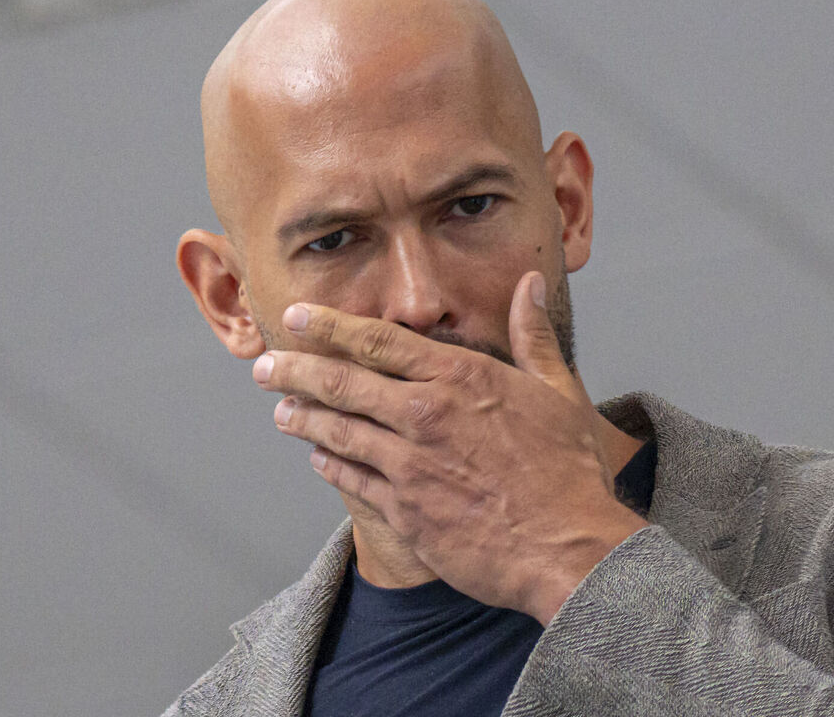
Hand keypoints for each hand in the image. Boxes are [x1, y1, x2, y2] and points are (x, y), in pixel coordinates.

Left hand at [252, 271, 647, 623]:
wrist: (567, 549)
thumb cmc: (567, 470)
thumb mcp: (558, 391)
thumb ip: (532, 335)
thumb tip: (529, 283)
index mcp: (460, 378)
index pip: (378, 340)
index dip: (330, 326)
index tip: (297, 317)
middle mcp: (425, 415)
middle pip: (342, 382)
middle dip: (295, 369)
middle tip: (266, 364)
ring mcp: (410, 465)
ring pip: (337, 431)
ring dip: (302, 418)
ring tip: (281, 411)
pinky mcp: (405, 510)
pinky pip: (353, 480)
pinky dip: (330, 464)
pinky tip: (318, 458)